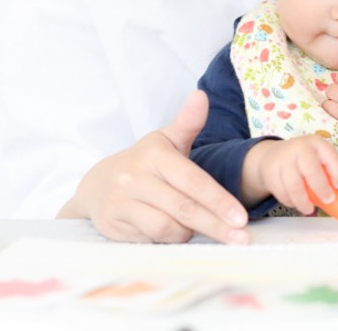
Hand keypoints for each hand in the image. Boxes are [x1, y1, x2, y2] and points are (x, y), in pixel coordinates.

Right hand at [58, 91, 249, 243]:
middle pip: (184, 208)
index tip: (241, 217)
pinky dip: (168, 241)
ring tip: (196, 228)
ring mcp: (121, 202)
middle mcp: (135, 177)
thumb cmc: (143, 163)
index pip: (193, 180)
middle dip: (216, 225)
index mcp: (154, 154)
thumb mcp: (165, 140)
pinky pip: (150, 240)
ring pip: (167, 228)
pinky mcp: (113, 224)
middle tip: (241, 239)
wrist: (96, 184)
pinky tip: (175, 235)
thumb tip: (201, 96)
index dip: (219, 201)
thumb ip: (188, 122)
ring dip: (188, 233)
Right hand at [243, 135, 337, 213]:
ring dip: (303, 202)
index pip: (331, 157)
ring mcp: (283, 158)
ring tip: (308, 209)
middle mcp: (299, 147)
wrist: (273, 155)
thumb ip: (329, 174)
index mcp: (316, 143)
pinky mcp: (269, 171)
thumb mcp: (318, 159)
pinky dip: (290, 202)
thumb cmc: (304, 161)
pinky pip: (281, 192)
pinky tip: (295, 203)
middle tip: (327, 201)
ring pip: (294, 185)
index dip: (337, 173)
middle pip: (311, 170)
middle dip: (322, 189)